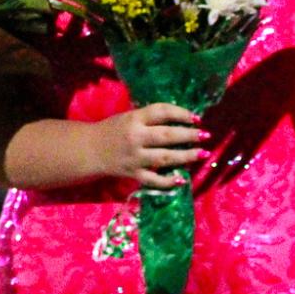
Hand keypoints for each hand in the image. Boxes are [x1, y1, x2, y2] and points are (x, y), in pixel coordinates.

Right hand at [83, 103, 204, 188]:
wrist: (88, 150)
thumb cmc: (112, 130)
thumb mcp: (128, 117)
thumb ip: (150, 118)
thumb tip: (182, 121)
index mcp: (133, 119)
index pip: (161, 112)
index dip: (181, 113)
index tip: (196, 118)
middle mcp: (135, 137)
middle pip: (167, 135)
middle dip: (189, 135)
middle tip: (206, 136)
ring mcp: (134, 157)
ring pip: (165, 158)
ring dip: (186, 156)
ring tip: (203, 153)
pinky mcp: (132, 173)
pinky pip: (153, 179)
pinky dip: (168, 181)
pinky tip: (182, 179)